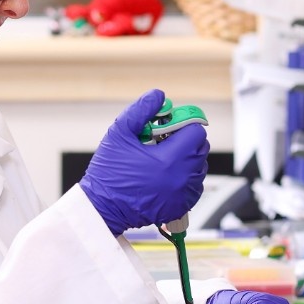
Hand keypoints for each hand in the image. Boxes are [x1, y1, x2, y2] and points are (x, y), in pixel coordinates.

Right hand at [78, 89, 208, 234]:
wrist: (103, 208)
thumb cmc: (108, 173)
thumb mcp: (119, 134)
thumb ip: (141, 110)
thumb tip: (159, 95)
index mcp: (170, 160)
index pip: (196, 132)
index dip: (183, 124)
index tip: (169, 126)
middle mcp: (182, 179)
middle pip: (200, 149)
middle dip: (185, 141)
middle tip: (163, 141)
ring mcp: (183, 195)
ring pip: (199, 167)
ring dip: (185, 159)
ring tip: (160, 160)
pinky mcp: (181, 206)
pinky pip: (193, 186)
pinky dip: (184, 178)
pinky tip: (164, 176)